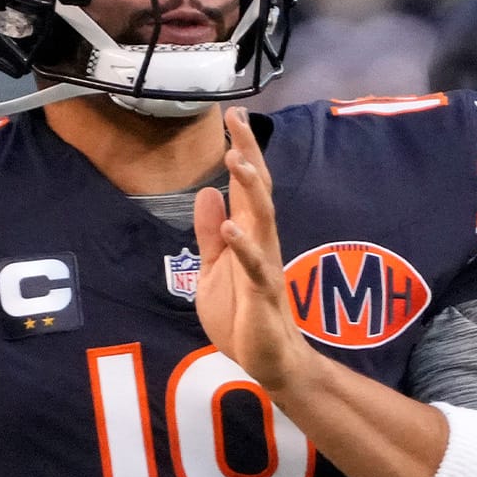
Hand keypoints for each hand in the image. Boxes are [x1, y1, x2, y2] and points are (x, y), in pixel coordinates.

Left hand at [193, 106, 320, 393]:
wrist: (268, 361)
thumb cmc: (243, 317)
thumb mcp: (213, 270)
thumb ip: (210, 234)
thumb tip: (208, 192)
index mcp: (249, 236)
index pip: (245, 185)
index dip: (241, 150)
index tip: (233, 115)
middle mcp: (262, 243)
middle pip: (258, 190)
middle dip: (248, 153)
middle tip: (238, 119)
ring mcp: (265, 266)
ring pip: (263, 219)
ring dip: (251, 189)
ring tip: (237, 160)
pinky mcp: (263, 294)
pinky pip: (255, 266)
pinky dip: (243, 245)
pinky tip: (230, 226)